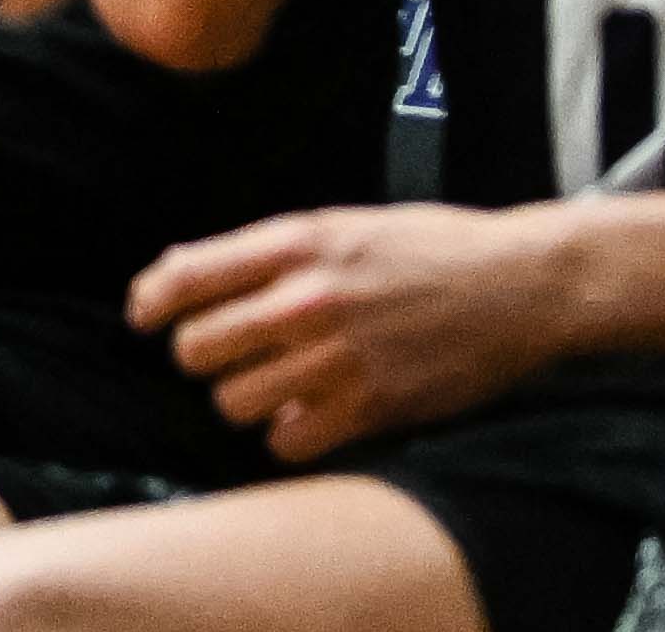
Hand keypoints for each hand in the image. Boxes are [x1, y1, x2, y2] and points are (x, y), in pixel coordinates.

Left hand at [133, 199, 594, 455]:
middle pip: (196, 348)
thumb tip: (184, 267)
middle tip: (222, 355)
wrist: (520, 284)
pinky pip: (288, 441)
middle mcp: (306, 300)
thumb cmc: (430, 248)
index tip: (144, 317)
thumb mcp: (339, 224)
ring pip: (233, 401)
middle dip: (198, 355)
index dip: (150, 302)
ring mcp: (339, 357)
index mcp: (293, 245)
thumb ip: (265, 250)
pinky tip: (304, 418)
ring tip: (266, 388)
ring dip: (241, 399)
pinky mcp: (374, 406)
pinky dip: (287, 436)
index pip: (184, 277)